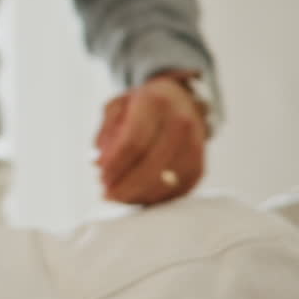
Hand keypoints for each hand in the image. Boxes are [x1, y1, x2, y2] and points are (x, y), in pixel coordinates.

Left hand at [94, 73, 207, 205]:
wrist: (179, 100)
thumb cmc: (143, 105)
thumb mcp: (117, 107)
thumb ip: (105, 133)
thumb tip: (98, 162)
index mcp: (154, 104)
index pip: (133, 142)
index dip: (116, 165)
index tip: (102, 178)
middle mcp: (179, 122)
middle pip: (152, 165)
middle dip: (126, 185)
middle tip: (108, 194)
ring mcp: (195, 144)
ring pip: (169, 181)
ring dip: (141, 195)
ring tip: (121, 197)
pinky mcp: (200, 164)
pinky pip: (181, 188)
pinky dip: (158, 198)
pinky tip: (140, 197)